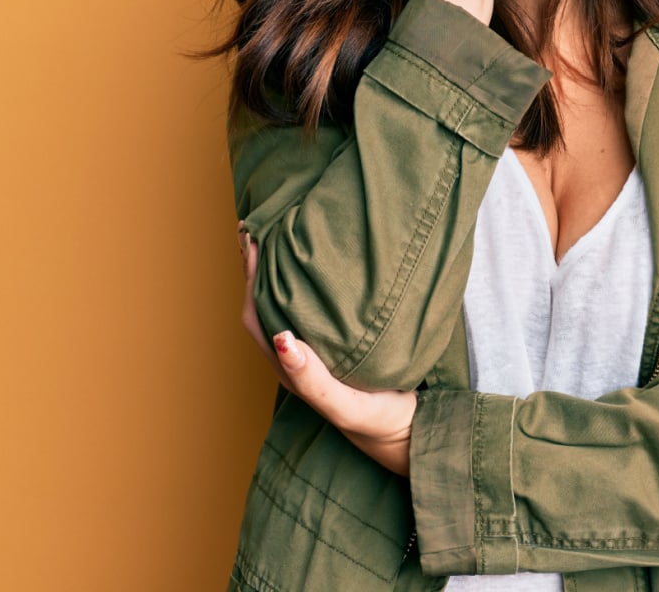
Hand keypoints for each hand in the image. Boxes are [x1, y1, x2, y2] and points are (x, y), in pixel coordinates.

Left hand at [239, 232, 416, 476]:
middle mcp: (298, 355)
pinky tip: (322, 262)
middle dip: (259, 267)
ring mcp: (319, 348)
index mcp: (289, 367)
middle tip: (261, 226)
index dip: (250, 279)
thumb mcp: (343, 404)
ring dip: (281, 271)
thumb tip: (281, 338)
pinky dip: (309, 279)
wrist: (408, 431)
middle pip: (265, 304)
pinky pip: (315, 305)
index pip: (256, 316)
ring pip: (288, 303)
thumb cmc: (376, 420)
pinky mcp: (340, 343)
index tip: (252, 240)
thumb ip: (311, 377)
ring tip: (283, 235)